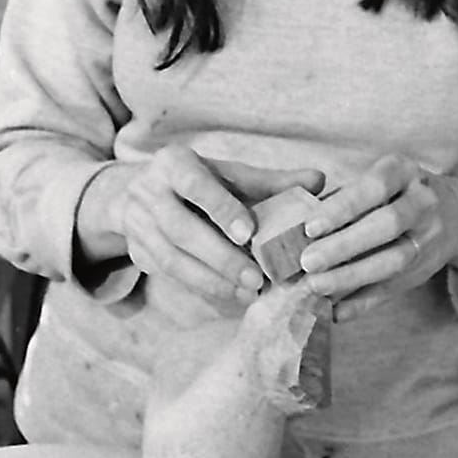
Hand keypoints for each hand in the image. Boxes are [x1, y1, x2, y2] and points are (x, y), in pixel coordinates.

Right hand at [79, 149, 324, 313]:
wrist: (139, 193)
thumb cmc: (199, 182)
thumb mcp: (227, 175)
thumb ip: (271, 181)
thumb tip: (319, 180)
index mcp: (173, 163)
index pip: (195, 185)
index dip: (221, 209)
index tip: (250, 234)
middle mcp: (149, 192)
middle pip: (180, 228)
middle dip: (219, 257)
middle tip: (256, 278)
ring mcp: (139, 225)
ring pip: (171, 258)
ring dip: (211, 280)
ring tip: (248, 291)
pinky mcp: (138, 252)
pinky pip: (169, 275)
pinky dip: (202, 286)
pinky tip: (232, 294)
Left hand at [300, 155, 457, 318]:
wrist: (454, 214)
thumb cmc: (394, 193)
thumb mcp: (377, 180)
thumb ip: (342, 197)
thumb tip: (293, 224)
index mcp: (404, 172)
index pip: (375, 188)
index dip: (343, 207)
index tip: (310, 227)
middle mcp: (423, 203)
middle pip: (388, 225)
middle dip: (345, 245)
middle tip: (307, 261)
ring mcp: (429, 239)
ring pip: (393, 262)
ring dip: (352, 277)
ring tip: (316, 286)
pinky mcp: (424, 271)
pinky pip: (393, 290)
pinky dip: (362, 303)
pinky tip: (334, 311)